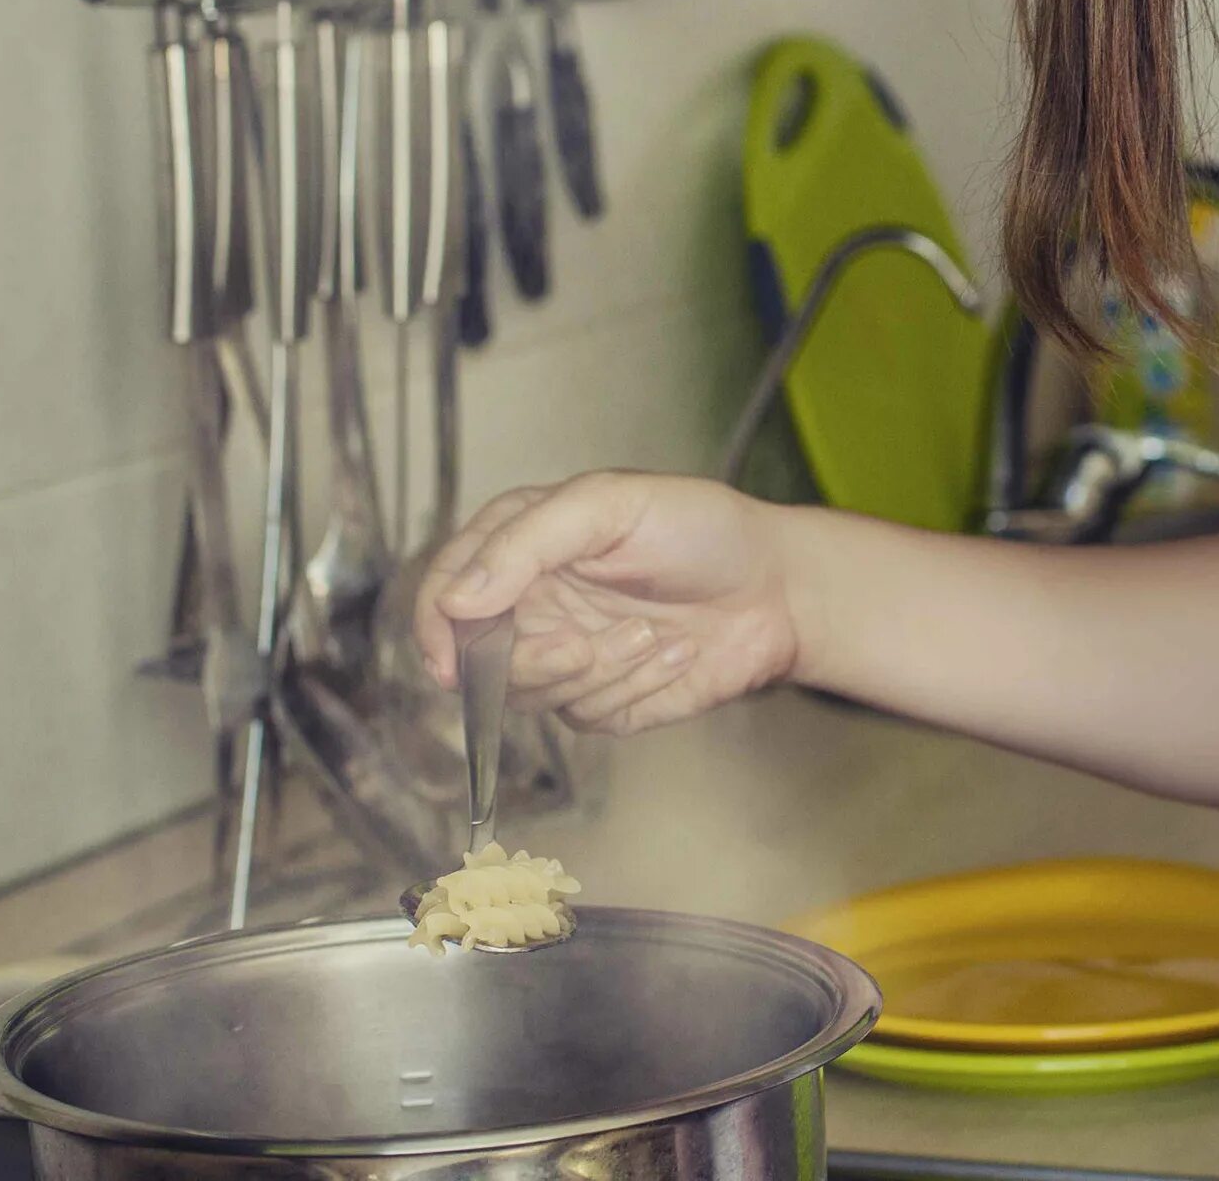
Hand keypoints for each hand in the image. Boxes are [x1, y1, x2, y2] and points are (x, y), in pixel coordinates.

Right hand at [412, 471, 801, 734]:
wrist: (780, 586)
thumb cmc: (701, 528)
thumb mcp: (611, 504)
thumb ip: (527, 541)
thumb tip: (457, 599)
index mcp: (519, 547)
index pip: (444, 594)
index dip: (438, 629)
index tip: (455, 661)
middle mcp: (532, 606)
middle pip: (477, 662)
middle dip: (532, 660)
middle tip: (583, 643)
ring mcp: (564, 656)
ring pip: (531, 696)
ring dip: (598, 669)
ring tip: (654, 630)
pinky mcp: (603, 700)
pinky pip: (588, 715)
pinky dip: (636, 686)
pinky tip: (675, 651)